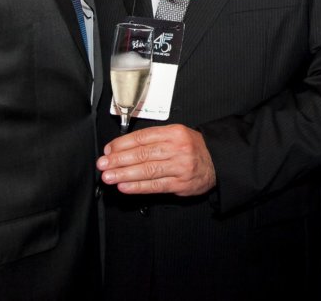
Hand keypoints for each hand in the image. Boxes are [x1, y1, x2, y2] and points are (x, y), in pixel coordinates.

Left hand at [97, 124, 215, 195]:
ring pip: (147, 170)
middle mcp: (177, 148)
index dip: (122, 144)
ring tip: (109, 177)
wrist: (217, 161)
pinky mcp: (180, 184)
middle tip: (103, 164)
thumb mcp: (176, 135)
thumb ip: (153, 140)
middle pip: (143, 154)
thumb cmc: (192, 148)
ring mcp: (180, 167)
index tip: (108, 150)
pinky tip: (125, 187)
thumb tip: (122, 149)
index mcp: (174, 133)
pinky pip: (155, 186)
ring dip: (124, 174)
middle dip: (119, 160)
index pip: (143, 137)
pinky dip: (138, 187)